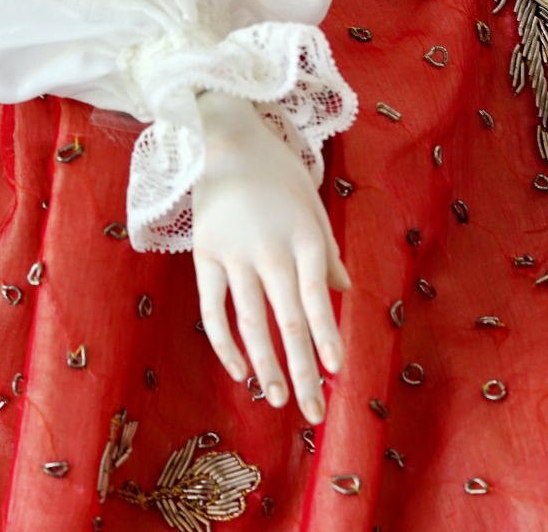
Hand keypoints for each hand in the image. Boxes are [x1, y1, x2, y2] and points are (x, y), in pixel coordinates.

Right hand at [192, 91, 351, 423]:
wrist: (223, 137)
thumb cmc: (276, 171)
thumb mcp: (311, 202)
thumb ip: (327, 251)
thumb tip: (342, 292)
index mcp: (304, 235)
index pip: (317, 298)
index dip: (327, 337)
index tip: (337, 372)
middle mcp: (271, 250)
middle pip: (288, 321)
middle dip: (303, 370)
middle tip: (313, 412)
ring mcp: (234, 255)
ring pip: (252, 323)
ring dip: (267, 367)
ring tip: (280, 400)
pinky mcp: (204, 257)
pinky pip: (214, 311)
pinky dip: (225, 346)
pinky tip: (240, 372)